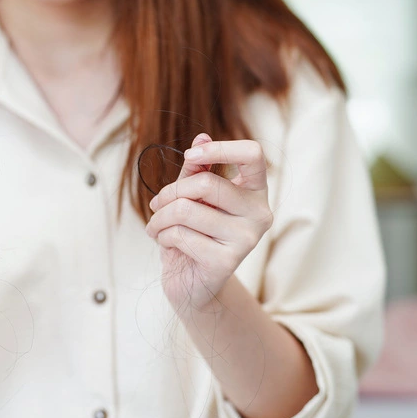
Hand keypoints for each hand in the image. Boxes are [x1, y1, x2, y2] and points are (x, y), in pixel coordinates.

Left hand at [145, 133, 272, 312]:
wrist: (191, 281)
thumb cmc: (193, 231)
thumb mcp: (193, 195)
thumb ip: (198, 168)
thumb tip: (202, 136)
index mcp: (256, 191)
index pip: (253, 154)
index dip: (218, 148)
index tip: (191, 156)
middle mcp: (259, 214)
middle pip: (206, 184)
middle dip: (170, 192)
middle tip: (157, 204)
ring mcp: (246, 239)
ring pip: (186, 210)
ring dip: (159, 217)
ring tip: (156, 225)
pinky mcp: (227, 262)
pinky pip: (180, 234)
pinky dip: (162, 236)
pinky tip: (166, 244)